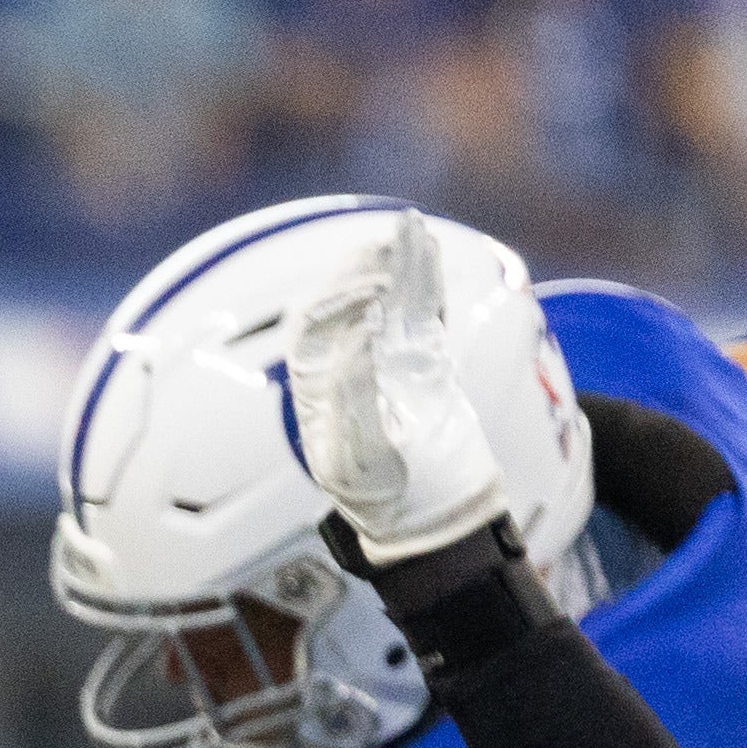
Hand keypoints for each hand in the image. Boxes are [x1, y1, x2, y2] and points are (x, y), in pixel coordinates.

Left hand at [288, 211, 506, 562]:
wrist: (428, 520)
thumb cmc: (384, 499)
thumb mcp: (362, 454)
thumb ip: (355, 394)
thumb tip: (358, 333)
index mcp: (316, 392)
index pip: (315, 328)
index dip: (338, 303)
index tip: (371, 292)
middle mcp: (347, 372)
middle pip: (349, 303)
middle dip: (364, 270)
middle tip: (385, 242)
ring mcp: (388, 364)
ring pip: (391, 302)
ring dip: (398, 266)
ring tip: (409, 227)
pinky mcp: (424, 366)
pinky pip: (423, 314)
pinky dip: (427, 284)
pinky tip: (431, 253)